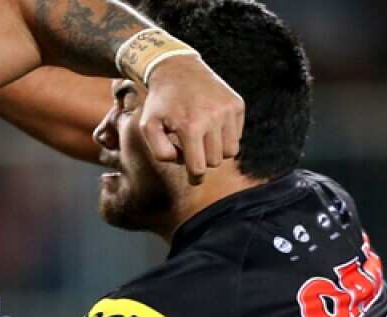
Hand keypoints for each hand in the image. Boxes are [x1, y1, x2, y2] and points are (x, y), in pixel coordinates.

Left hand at [139, 54, 244, 179]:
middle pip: (215, 161)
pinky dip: (226, 135)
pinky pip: (237, 134)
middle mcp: (213, 118)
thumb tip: (184, 162)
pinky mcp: (237, 104)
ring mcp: (228, 110)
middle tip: (192, 148)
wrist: (176, 68)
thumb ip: (160, 152)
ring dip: (217, 150)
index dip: (195, 178)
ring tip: (203, 138)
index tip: (193, 179)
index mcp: (190, 126)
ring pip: (231, 151)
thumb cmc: (160, 103)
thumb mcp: (149, 126)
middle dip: (203, 159)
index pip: (199, 168)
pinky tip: (212, 124)